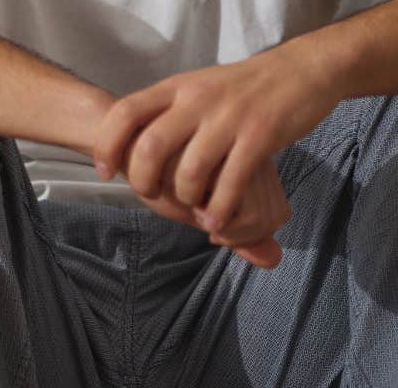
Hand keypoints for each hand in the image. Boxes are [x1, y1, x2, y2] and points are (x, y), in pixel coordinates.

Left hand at [92, 46, 338, 253]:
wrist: (301, 71)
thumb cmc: (243, 87)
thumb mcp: (197, 87)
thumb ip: (167, 109)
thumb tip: (131, 136)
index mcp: (177, 87)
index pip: (126, 112)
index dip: (108, 144)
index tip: (105, 171)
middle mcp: (197, 100)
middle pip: (151, 146)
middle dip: (143, 180)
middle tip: (150, 196)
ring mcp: (229, 118)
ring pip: (191, 170)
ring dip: (186, 199)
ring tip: (191, 211)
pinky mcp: (260, 136)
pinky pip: (231, 182)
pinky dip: (220, 209)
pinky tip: (217, 220)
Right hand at [129, 157, 291, 267]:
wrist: (120, 138)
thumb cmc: (160, 171)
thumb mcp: (205, 207)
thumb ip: (241, 232)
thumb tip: (273, 259)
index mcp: (251, 158)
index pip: (276, 212)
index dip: (249, 232)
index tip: (214, 222)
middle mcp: (250, 153)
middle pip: (272, 216)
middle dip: (236, 234)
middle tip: (199, 215)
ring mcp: (235, 156)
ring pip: (255, 216)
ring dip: (221, 227)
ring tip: (189, 205)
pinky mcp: (213, 161)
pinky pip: (228, 211)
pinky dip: (207, 218)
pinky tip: (183, 200)